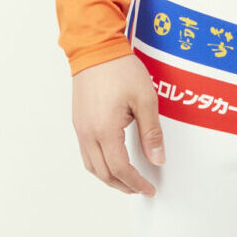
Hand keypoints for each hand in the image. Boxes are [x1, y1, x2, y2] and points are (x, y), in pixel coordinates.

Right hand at [72, 53, 164, 195]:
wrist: (96, 48)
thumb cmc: (120, 69)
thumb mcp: (145, 99)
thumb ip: (151, 132)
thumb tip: (157, 158)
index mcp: (105, 130)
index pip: (120, 169)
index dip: (135, 183)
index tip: (148, 188)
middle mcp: (89, 133)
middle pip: (104, 173)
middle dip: (123, 185)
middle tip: (140, 187)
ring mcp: (81, 128)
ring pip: (92, 166)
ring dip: (109, 177)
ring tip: (127, 178)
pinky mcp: (79, 121)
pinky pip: (86, 152)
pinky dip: (99, 164)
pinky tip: (111, 159)